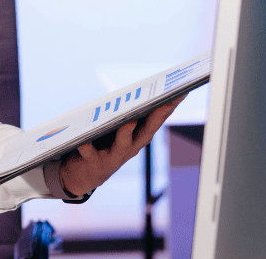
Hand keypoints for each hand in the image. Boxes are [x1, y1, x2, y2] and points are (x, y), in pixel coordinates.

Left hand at [58, 96, 183, 197]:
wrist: (86, 175)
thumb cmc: (105, 143)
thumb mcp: (120, 129)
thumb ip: (128, 113)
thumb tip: (137, 91)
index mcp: (138, 137)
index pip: (157, 121)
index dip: (170, 108)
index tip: (180, 93)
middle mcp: (130, 148)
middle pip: (146, 133)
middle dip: (156, 118)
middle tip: (163, 103)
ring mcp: (113, 157)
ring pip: (122, 145)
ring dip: (126, 133)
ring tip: (128, 121)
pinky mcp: (94, 162)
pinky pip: (90, 153)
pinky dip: (88, 146)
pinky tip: (85, 139)